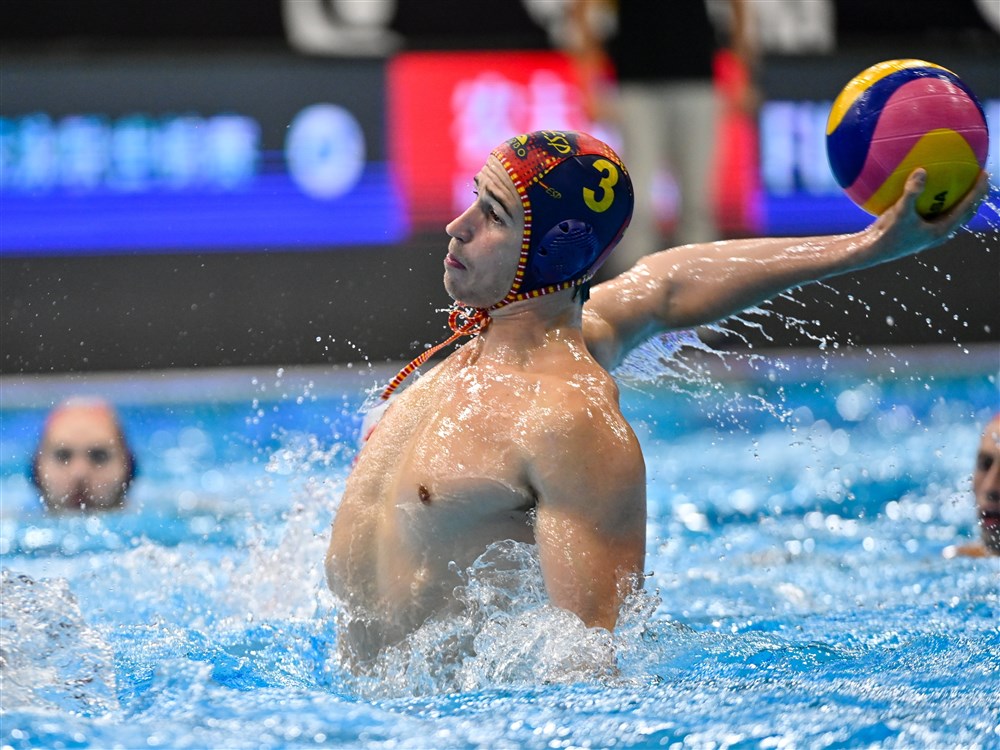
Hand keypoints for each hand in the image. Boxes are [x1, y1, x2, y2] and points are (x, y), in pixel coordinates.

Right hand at [866, 168, 989, 264]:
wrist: (870, 251)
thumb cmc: (886, 234)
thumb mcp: (899, 212)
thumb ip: (912, 192)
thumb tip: (922, 170)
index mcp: (941, 231)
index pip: (966, 208)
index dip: (978, 190)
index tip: (984, 173)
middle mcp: (938, 232)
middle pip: (965, 212)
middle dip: (975, 195)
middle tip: (981, 176)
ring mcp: (929, 232)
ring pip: (951, 213)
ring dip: (959, 198)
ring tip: (961, 181)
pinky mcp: (918, 229)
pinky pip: (934, 211)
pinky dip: (937, 199)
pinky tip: (928, 186)